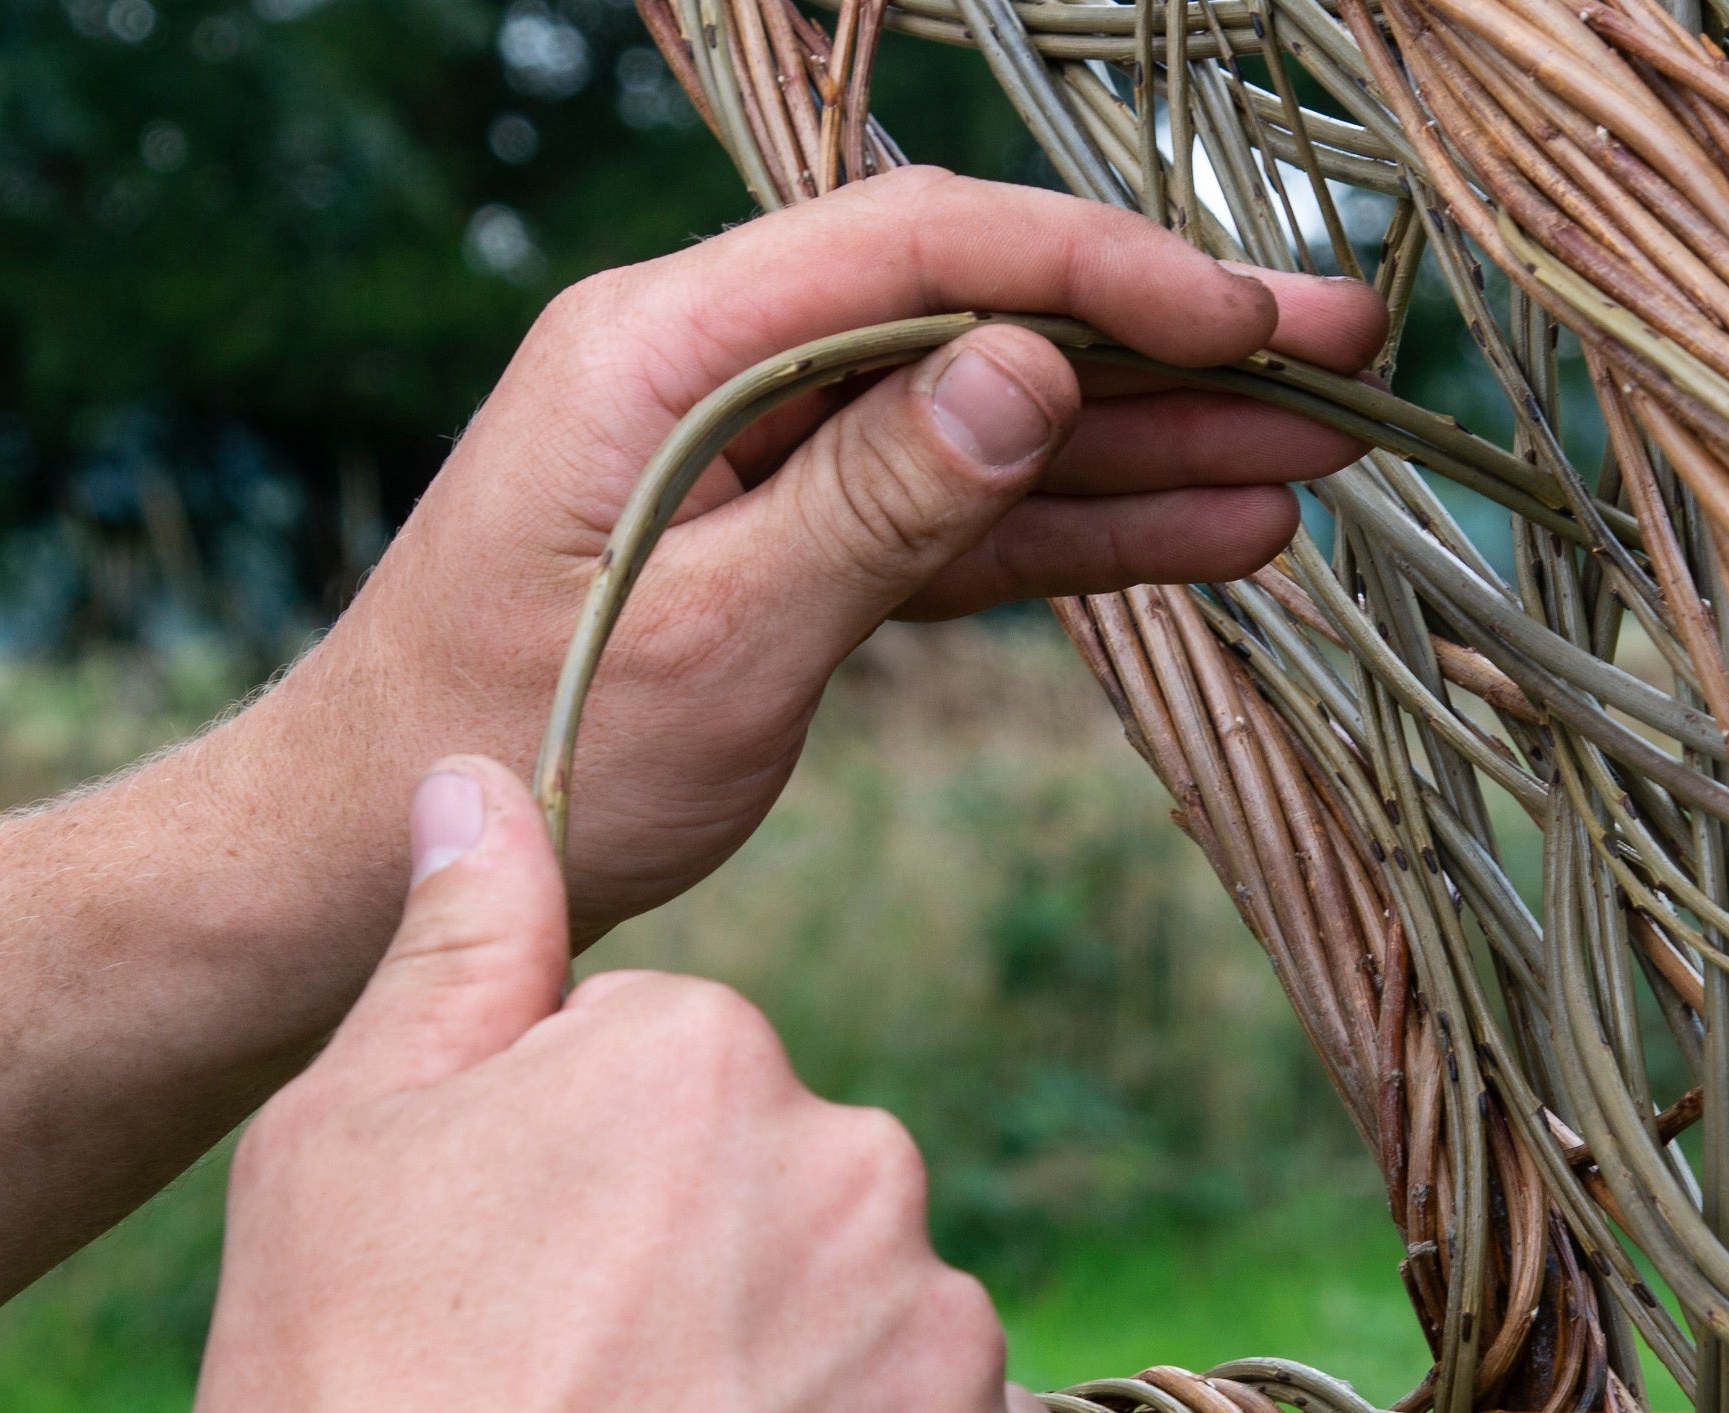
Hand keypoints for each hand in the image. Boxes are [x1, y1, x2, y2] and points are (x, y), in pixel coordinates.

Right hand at [178, 755, 1060, 1412]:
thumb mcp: (341, 1139)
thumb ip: (457, 947)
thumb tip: (487, 776)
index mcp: (712, 1056)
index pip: (689, 1095)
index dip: (592, 1212)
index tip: (519, 1311)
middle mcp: (864, 1166)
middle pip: (805, 1209)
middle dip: (719, 1293)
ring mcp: (946, 1345)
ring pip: (889, 1346)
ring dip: (808, 1411)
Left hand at [265, 168, 1386, 929]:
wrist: (379, 849)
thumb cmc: (517, 750)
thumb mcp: (711, 638)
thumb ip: (872, 500)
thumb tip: (1029, 367)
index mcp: (663, 341)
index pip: (917, 246)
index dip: (1095, 270)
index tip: (1242, 320)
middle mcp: (719, 364)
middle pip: (983, 316)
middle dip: (1171, 339)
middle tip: (1349, 355)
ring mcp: (765, 449)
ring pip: (996, 420)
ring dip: (1156, 440)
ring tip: (1322, 455)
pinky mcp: (798, 536)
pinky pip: (962, 516)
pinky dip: (1080, 528)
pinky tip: (1213, 529)